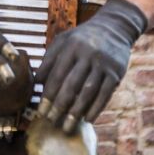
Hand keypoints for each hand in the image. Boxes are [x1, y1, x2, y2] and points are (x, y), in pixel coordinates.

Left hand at [35, 0, 146, 130]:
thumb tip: (37, 83)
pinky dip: (95, 109)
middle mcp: (87, 54)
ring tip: (67, 127)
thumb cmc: (82, 37)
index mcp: (71, 46)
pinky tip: (87, 120)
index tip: (40, 111)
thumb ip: (49, 59)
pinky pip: (105, 94)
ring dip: (76, 112)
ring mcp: (103, 64)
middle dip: (59, 106)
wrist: (114, 27)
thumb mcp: (64, 40)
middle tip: (51, 122)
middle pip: (71, 85)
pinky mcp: (116, 72)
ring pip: (88, 92)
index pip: (57, 74)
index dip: (48, 95)